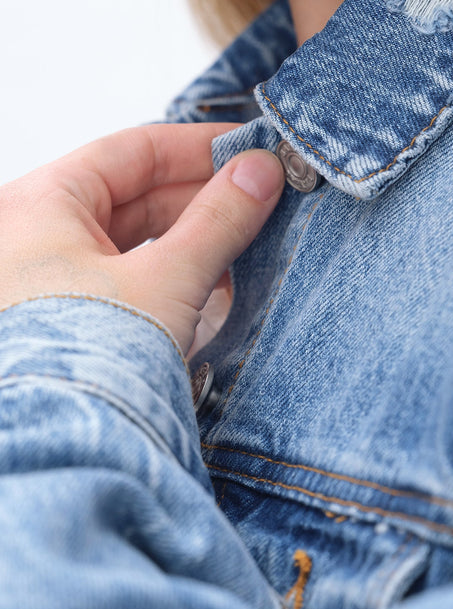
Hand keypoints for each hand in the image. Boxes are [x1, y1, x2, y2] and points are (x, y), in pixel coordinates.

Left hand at [0, 124, 284, 352]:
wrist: (59, 461)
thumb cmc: (88, 364)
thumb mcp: (167, 278)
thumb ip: (220, 219)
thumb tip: (262, 171)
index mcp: (40, 204)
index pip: (132, 150)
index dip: (198, 146)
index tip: (252, 149)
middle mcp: (32, 237)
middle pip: (134, 195)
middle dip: (204, 196)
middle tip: (265, 197)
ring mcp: (48, 284)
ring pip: (134, 240)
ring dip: (194, 239)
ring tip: (250, 243)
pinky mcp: (70, 326)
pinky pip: (127, 282)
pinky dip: (173, 278)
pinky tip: (218, 289)